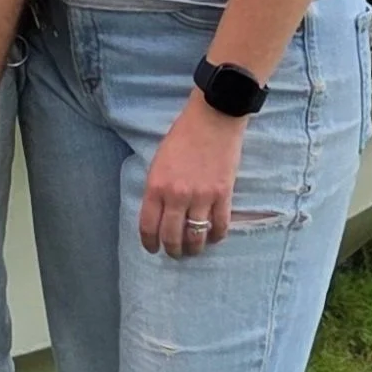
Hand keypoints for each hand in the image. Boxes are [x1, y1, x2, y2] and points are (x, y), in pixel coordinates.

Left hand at [139, 93, 246, 256]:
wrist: (213, 118)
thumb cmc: (183, 135)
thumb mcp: (159, 161)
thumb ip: (158, 188)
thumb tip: (160, 212)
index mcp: (156, 186)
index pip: (148, 226)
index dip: (149, 243)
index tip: (153, 249)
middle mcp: (176, 195)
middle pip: (172, 236)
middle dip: (172, 250)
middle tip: (175, 253)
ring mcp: (201, 196)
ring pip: (196, 235)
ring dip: (194, 248)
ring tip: (194, 250)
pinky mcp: (223, 194)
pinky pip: (220, 225)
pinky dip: (216, 235)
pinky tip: (214, 237)